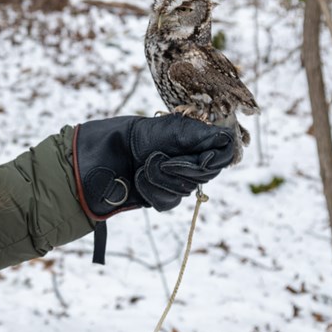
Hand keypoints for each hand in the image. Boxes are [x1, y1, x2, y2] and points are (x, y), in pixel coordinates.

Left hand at [73, 113, 234, 215]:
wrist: (102, 157)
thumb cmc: (134, 137)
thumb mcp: (169, 130)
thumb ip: (201, 135)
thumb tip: (229, 138)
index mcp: (194, 139)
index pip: (223, 151)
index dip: (214, 158)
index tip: (200, 158)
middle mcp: (189, 159)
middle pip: (207, 173)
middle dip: (182, 167)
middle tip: (159, 158)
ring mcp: (176, 180)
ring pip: (187, 189)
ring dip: (161, 177)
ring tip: (143, 165)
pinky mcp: (162, 197)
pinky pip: (168, 201)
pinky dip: (151, 189)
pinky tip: (138, 179)